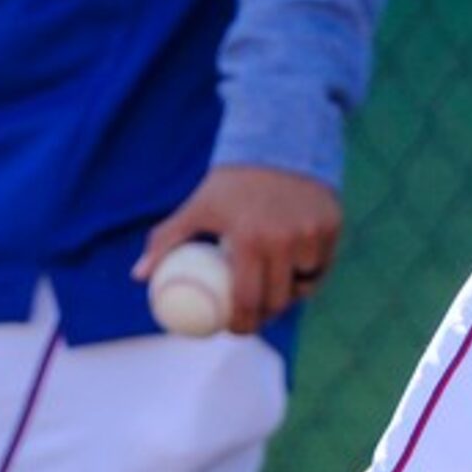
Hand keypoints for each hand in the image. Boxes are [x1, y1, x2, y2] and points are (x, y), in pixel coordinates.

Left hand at [134, 164, 341, 334]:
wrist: (278, 142)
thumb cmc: (231, 181)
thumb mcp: (197, 206)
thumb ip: (166, 239)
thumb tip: (139, 276)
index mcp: (250, 239)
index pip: (248, 301)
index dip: (243, 325)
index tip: (235, 329)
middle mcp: (286, 239)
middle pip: (279, 300)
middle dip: (267, 316)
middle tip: (256, 317)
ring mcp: (313, 232)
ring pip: (304, 284)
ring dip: (291, 294)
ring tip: (277, 295)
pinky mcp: (333, 225)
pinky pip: (322, 264)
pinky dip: (311, 273)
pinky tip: (300, 276)